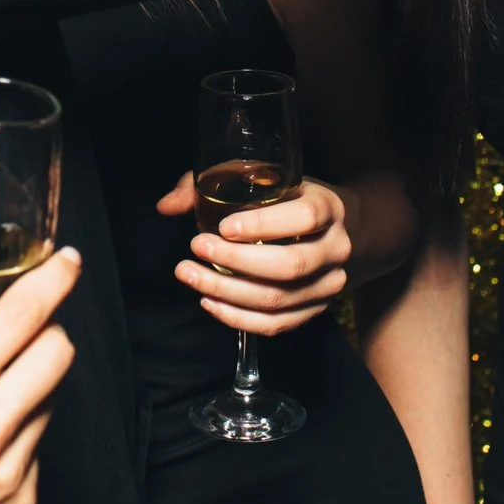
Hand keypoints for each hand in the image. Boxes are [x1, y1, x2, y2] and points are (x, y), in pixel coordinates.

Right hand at [0, 223, 79, 503]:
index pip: (24, 319)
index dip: (55, 280)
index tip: (69, 260)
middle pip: (59, 355)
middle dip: (49, 330)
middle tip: (24, 327)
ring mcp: (6, 475)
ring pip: (53, 399)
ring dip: (31, 381)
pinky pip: (40, 444)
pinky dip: (21, 428)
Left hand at [156, 169, 351, 334]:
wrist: (336, 228)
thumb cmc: (287, 198)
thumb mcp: (261, 178)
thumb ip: (213, 183)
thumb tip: (166, 206)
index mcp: (328, 207)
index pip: (304, 218)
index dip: (263, 225)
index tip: (224, 227)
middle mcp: (336, 248)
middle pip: (290, 265)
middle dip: (236, 261)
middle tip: (197, 248)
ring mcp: (329, 284)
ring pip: (279, 299)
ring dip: (228, 292)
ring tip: (191, 276)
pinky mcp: (316, 310)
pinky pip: (278, 325)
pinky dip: (239, 318)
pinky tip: (210, 302)